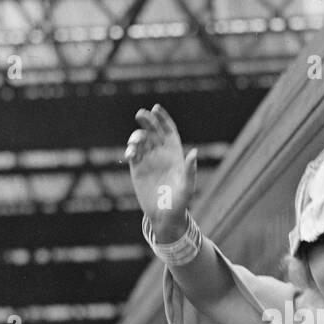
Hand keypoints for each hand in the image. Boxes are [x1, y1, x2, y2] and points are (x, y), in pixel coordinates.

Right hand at [125, 103, 197, 237]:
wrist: (164, 216)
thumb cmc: (180, 202)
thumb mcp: (187, 186)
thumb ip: (190, 170)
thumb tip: (194, 152)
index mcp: (174, 153)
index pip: (168, 130)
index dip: (162, 118)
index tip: (155, 108)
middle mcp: (161, 154)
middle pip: (153, 130)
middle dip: (147, 120)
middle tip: (140, 114)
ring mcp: (148, 160)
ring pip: (141, 140)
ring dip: (136, 136)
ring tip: (135, 142)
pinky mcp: (137, 169)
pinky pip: (132, 154)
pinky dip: (130, 150)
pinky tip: (130, 154)